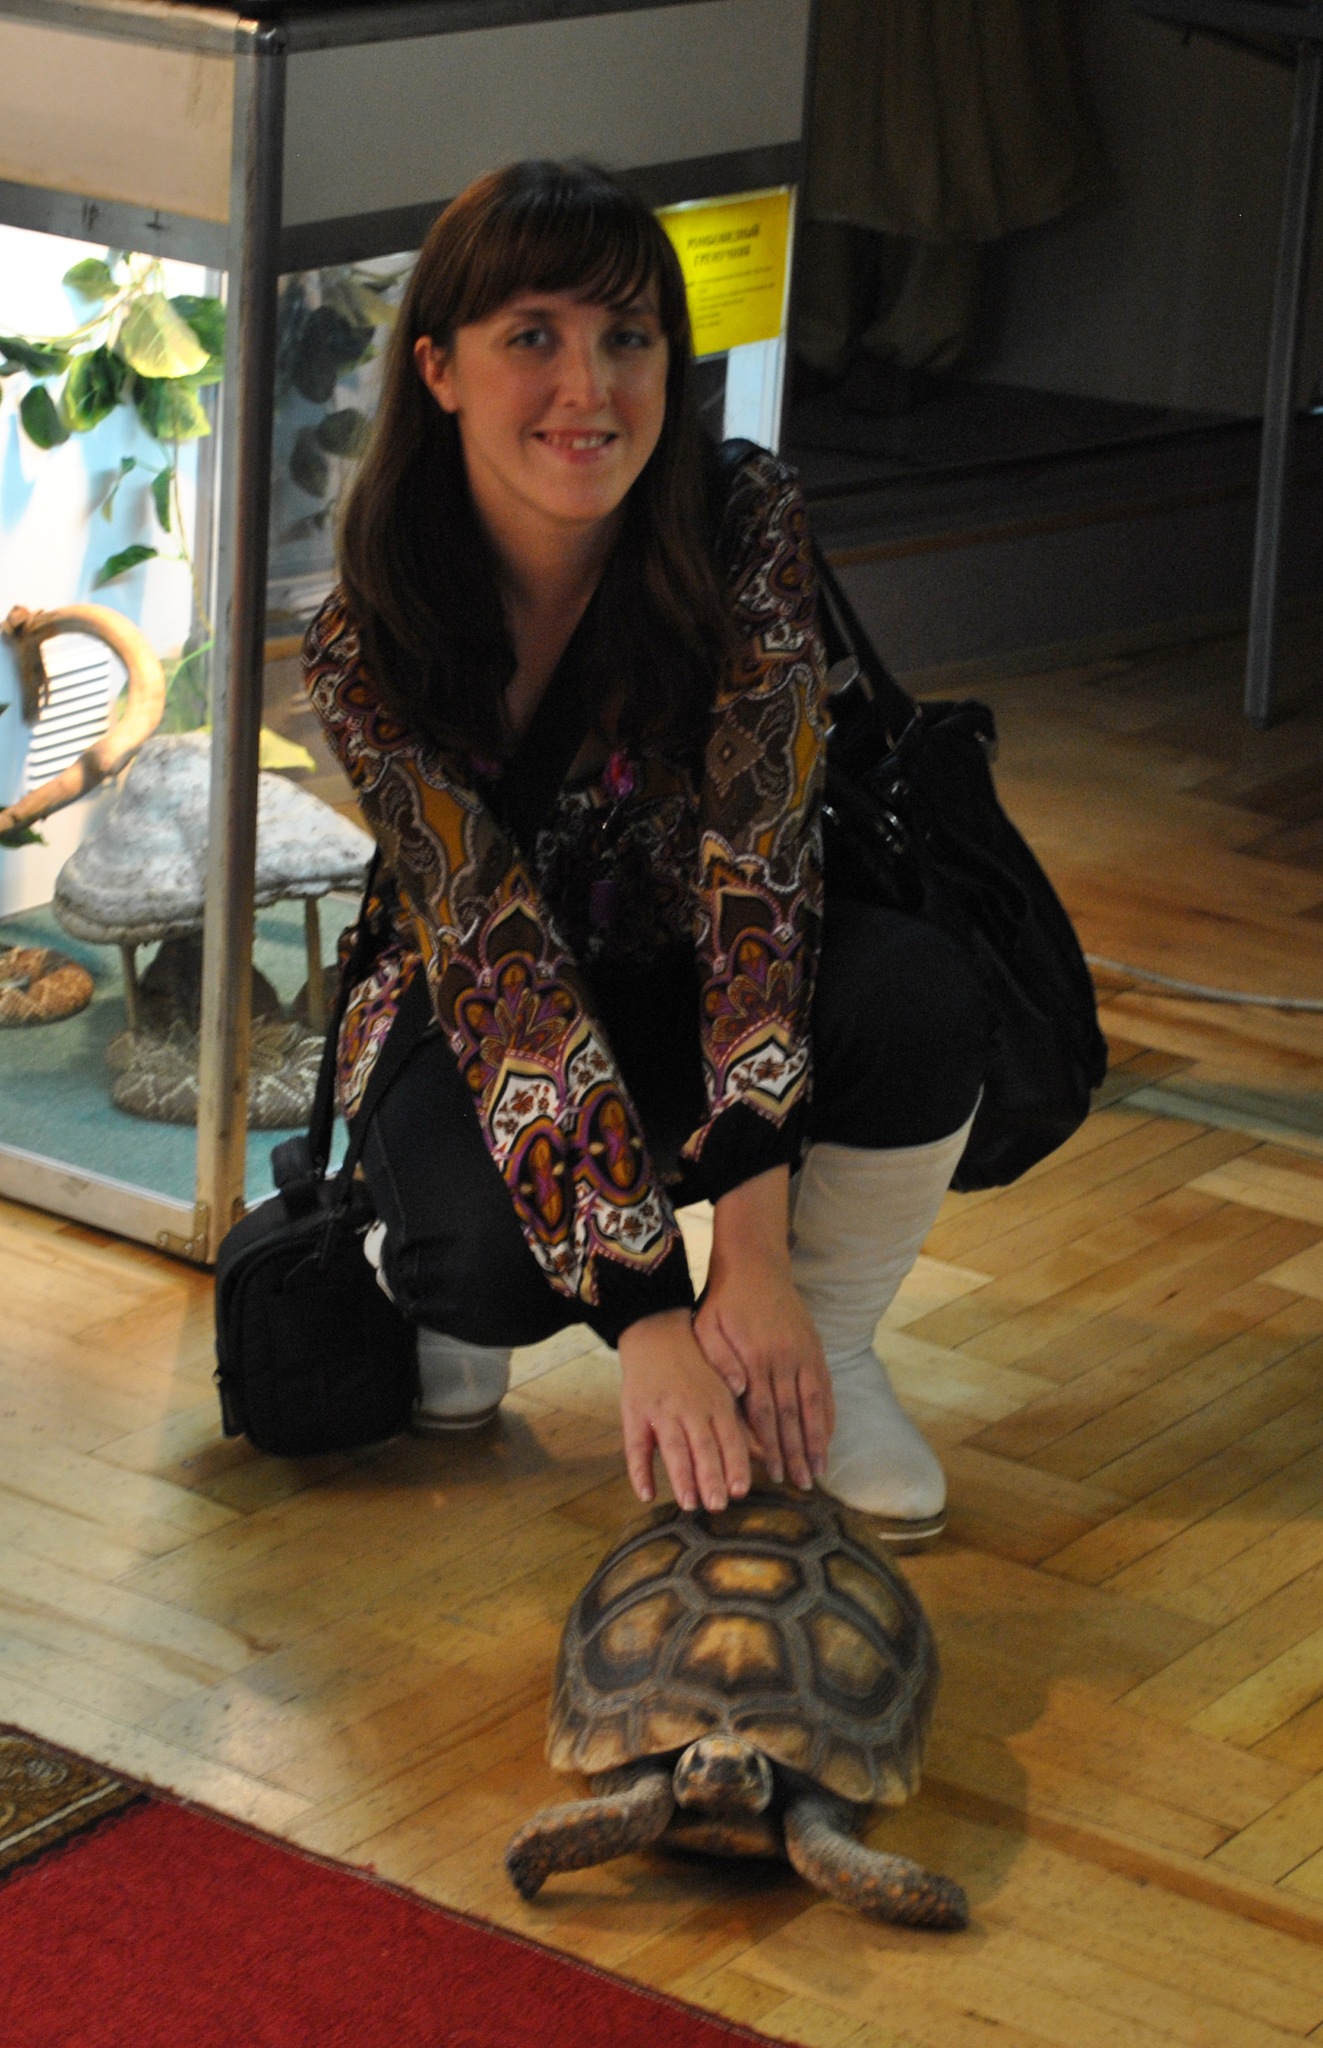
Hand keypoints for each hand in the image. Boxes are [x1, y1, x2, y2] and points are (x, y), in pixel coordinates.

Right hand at [618, 1309, 753, 1511]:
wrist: (656, 1333)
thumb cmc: (696, 1368)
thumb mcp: (723, 1389)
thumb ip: (740, 1423)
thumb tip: (764, 1456)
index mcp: (716, 1402)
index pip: (730, 1437)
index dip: (735, 1464)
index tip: (741, 1491)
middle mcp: (690, 1406)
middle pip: (702, 1445)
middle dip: (711, 1475)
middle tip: (718, 1505)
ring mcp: (660, 1410)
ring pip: (672, 1446)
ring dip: (681, 1476)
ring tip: (689, 1504)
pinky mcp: (634, 1413)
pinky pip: (635, 1445)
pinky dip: (639, 1471)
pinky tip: (646, 1494)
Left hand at [694, 1261, 831, 1490]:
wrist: (755, 1264)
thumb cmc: (724, 1300)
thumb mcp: (707, 1326)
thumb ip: (719, 1360)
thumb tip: (737, 1392)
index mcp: (755, 1358)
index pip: (764, 1411)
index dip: (770, 1445)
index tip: (773, 1473)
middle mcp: (784, 1358)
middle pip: (792, 1415)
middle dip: (797, 1453)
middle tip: (800, 1484)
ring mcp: (804, 1353)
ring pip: (814, 1404)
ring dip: (818, 1439)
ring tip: (819, 1469)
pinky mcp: (814, 1347)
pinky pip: (826, 1386)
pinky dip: (829, 1413)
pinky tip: (830, 1435)